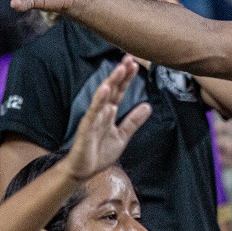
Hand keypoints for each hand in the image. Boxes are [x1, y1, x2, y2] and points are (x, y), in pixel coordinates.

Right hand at [62, 55, 151, 181]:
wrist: (83, 171)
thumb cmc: (99, 153)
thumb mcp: (122, 136)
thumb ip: (133, 121)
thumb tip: (148, 105)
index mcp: (110, 113)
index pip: (120, 92)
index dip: (127, 79)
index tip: (135, 64)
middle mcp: (101, 112)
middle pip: (112, 89)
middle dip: (120, 74)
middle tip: (129, 58)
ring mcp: (93, 118)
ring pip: (103, 97)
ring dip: (112, 82)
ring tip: (120, 69)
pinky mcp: (86, 128)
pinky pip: (93, 112)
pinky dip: (100, 100)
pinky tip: (106, 89)